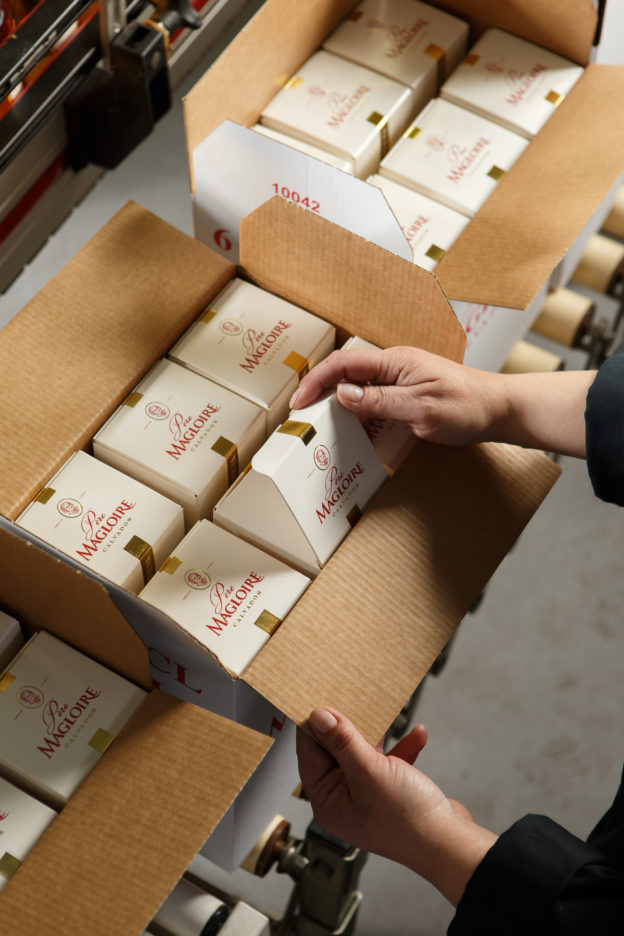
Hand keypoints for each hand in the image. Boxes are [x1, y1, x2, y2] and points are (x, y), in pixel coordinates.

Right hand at [289, 347, 504, 446]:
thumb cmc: (466, 407)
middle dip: (321, 391)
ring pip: (360, 387)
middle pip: (347, 373)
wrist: (499, 409)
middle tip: (303, 415)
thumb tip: (342, 394)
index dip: (317, 381)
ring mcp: (402, 378)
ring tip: (322, 424)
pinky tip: (354, 428)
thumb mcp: (419, 408)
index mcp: (395, 361)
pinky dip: (359, 411)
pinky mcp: (409, 392)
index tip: (299, 402)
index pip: (344, 364)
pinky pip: (375, 398)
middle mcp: (395, 365)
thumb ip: (379, 401)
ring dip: (339, 403)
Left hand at [297, 707, 497, 905]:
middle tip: (350, 698)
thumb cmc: (407, 818)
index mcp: (328, 802)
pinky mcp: (392, 794)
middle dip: (348, 726)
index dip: (314, 726)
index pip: (310, 755)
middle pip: (336, 752)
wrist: (450, 844)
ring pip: (365, 755)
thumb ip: (342, 742)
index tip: (318, 697)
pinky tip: (418, 735)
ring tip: (383, 713)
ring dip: (379, 737)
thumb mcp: (369, 771)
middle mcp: (344, 800)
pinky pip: (390, 764)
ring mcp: (369, 797)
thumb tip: (318, 717)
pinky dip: (402, 749)